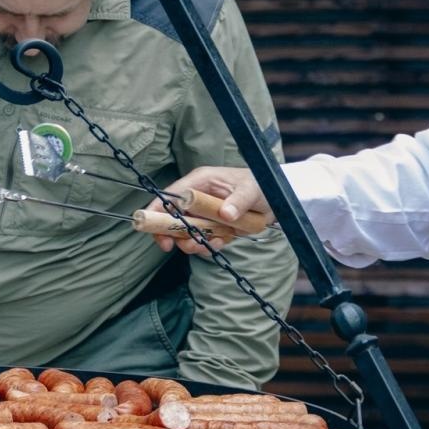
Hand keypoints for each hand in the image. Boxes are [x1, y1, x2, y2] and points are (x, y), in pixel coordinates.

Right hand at [147, 166, 271, 254]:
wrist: (278, 199)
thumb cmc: (261, 185)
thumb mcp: (250, 190)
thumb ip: (238, 201)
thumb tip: (225, 214)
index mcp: (200, 181)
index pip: (171, 195)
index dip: (157, 210)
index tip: (151, 226)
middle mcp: (198, 197)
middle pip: (172, 217)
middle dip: (171, 233)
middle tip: (173, 246)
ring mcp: (205, 213)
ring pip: (186, 232)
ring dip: (192, 243)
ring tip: (206, 245)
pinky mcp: (214, 226)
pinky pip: (203, 240)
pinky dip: (209, 245)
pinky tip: (221, 242)